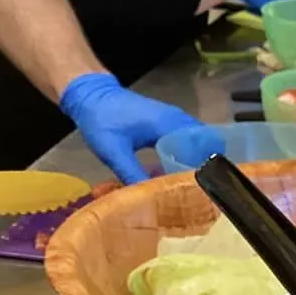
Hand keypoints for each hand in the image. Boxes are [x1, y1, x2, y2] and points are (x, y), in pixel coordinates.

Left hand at [59, 71, 201, 183]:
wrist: (91, 95)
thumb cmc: (102, 121)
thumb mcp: (114, 152)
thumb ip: (132, 174)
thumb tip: (150, 198)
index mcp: (169, 125)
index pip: (201, 150)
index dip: (203, 171)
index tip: (202, 192)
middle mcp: (178, 119)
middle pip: (204, 146)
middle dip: (201, 169)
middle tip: (197, 193)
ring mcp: (174, 118)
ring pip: (195, 143)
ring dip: (193, 162)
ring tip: (188, 186)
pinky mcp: (167, 121)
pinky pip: (185, 140)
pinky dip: (184, 155)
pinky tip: (174, 172)